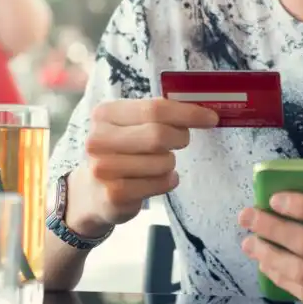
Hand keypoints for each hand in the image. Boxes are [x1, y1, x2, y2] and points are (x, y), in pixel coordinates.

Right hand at [76, 98, 218, 229]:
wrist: (91, 192)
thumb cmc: (122, 151)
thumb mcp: (131, 125)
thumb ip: (159, 114)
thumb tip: (204, 109)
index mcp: (105, 114)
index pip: (155, 108)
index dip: (188, 113)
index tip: (211, 118)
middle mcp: (98, 139)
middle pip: (159, 135)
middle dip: (180, 137)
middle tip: (182, 140)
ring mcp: (103, 169)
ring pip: (163, 162)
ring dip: (171, 163)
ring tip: (159, 164)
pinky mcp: (114, 194)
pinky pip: (160, 183)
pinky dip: (168, 181)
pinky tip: (157, 180)